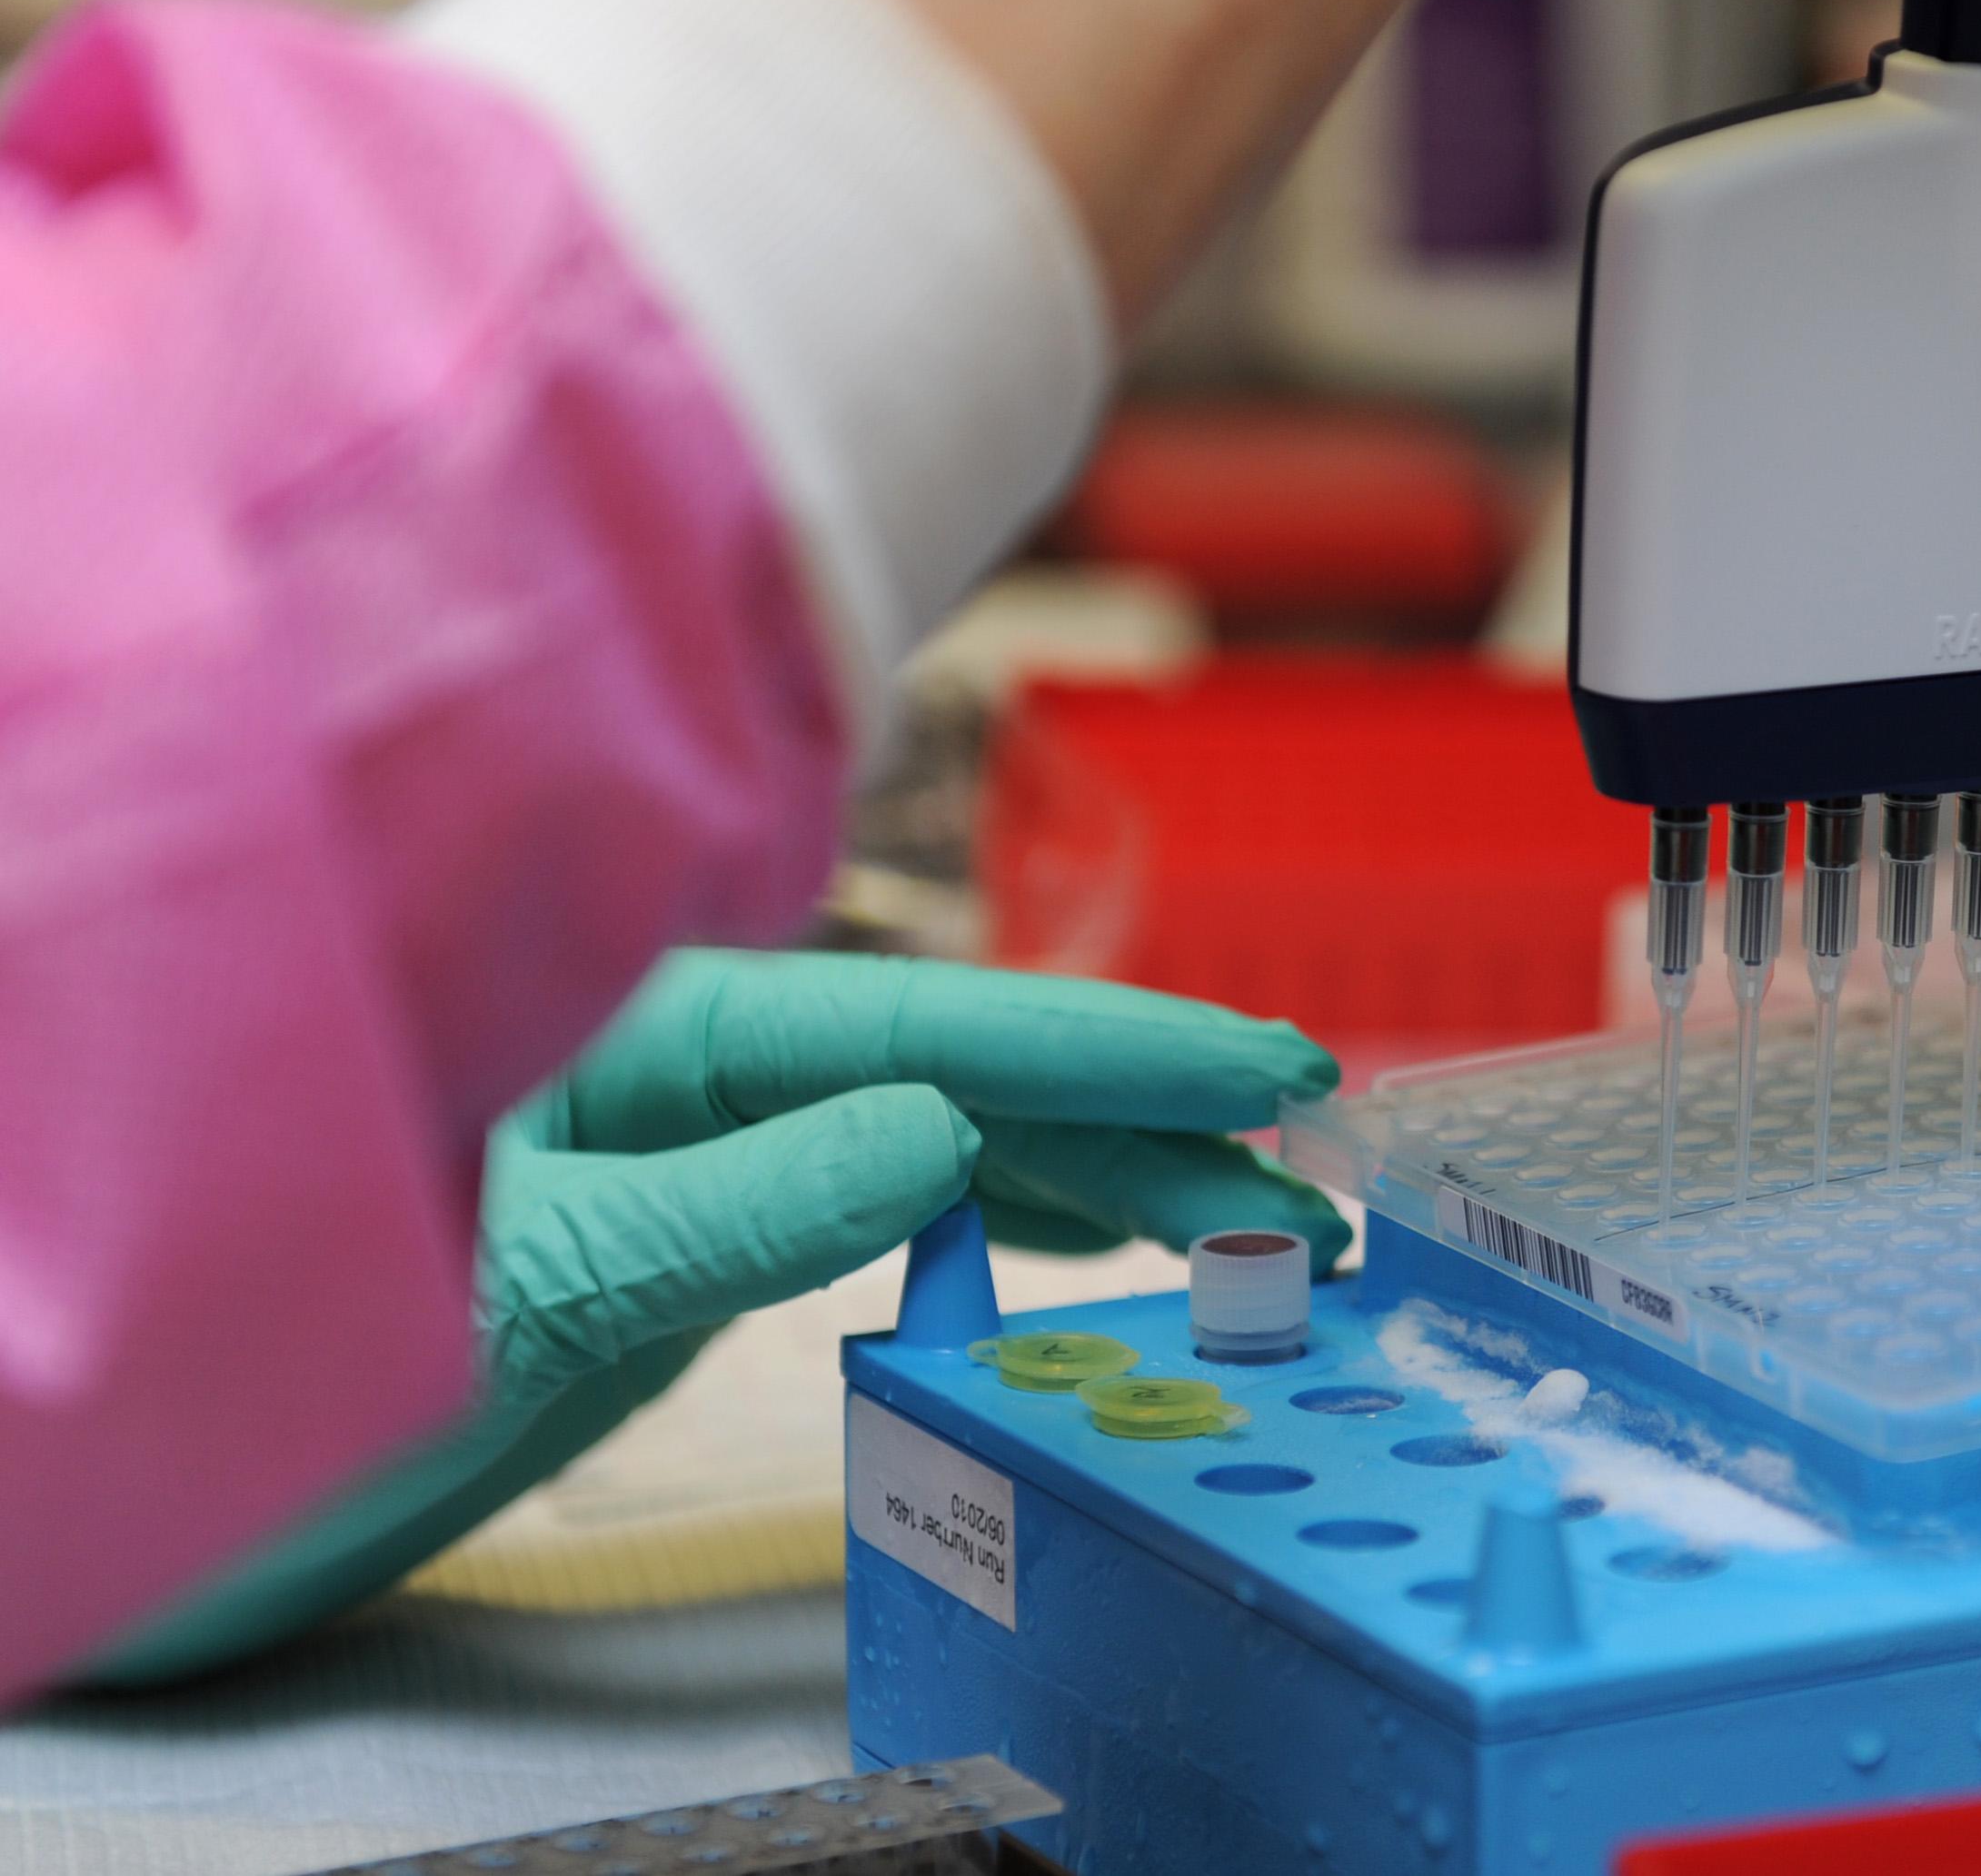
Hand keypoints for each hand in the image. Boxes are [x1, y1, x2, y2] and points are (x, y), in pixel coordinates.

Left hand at [79, 951, 1344, 1684]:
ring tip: (1256, 1212)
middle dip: (1150, 1111)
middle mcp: (694, 1059)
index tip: (1266, 1066)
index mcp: (656, 1020)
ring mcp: (700, 1138)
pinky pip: (890, 1193)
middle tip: (1318, 1158)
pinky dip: (1011, 1208)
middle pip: (972, 1066)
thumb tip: (948, 1131)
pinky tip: (1094, 1222)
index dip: (1117, 1043)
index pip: (935, 1018)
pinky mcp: (692, 1222)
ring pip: (948, 1129)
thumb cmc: (288, 1340)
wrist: (151, 1473)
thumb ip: (744, 1205)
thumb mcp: (529, 1284)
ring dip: (1107, 1169)